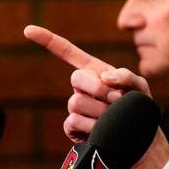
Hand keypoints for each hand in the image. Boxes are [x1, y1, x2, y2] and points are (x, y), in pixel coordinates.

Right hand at [24, 24, 150, 141]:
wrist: (140, 139)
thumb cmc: (138, 109)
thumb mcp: (140, 89)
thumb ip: (127, 77)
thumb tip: (106, 77)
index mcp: (95, 72)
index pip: (68, 52)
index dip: (48, 40)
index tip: (28, 30)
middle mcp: (81, 87)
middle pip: (76, 78)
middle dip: (98, 88)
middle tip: (116, 99)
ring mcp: (75, 107)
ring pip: (76, 102)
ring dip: (100, 110)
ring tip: (114, 117)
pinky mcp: (73, 126)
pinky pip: (74, 121)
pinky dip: (93, 125)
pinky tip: (102, 129)